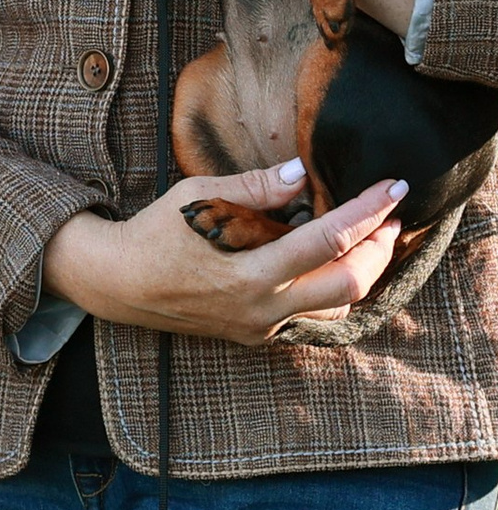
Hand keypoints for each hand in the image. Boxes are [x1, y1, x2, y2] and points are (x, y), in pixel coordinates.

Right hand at [42, 161, 405, 344]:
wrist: (117, 283)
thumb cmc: (153, 233)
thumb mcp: (195, 197)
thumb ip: (253, 188)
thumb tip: (301, 174)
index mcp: (248, 273)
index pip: (326, 240)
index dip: (365, 211)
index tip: (392, 188)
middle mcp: (262, 308)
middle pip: (349, 284)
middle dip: (380, 248)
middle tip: (391, 217)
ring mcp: (262, 326)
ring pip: (338, 306)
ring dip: (362, 271)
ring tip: (370, 239)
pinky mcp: (257, 334)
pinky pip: (312, 315)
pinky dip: (332, 288)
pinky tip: (332, 264)